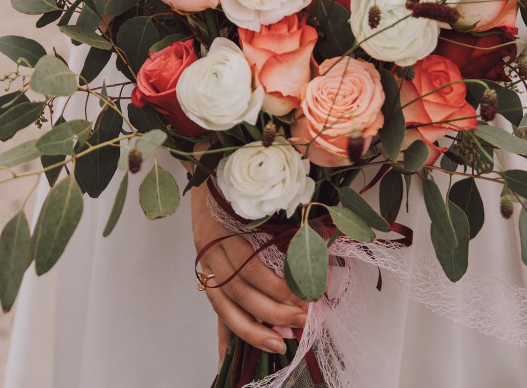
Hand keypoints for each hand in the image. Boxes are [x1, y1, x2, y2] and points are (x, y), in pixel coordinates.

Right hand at [191, 183, 307, 356]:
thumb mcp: (259, 192)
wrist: (204, 169)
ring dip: (254, 330)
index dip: (278, 286)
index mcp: (223, 226)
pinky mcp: (205, 276)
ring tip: (281, 343)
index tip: (305, 295)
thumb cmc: (238, 180)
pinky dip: (227, 335)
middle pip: (240, 290)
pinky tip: (232, 357)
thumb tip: (322, 237)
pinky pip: (216, 311)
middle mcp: (210, 249)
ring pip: (225, 307)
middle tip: (303, 319)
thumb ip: (284, 214)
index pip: (251, 267)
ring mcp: (205, 265)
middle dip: (273, 310)